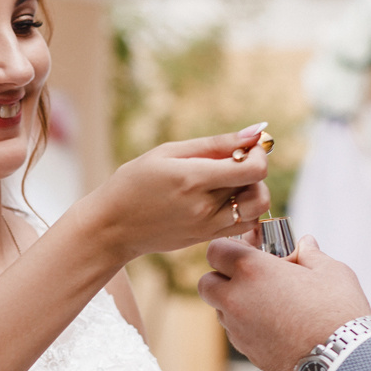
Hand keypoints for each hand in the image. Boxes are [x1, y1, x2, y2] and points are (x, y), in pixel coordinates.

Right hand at [75, 127, 273, 263]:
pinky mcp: (205, 239)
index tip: (244, 146)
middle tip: (235, 162)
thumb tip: (255, 132)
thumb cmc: (134, 183)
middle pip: (257, 188)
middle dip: (254, 170)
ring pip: (256, 210)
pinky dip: (244, 210)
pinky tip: (224, 199)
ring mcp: (206, 227)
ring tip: (231, 183)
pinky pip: (244, 225)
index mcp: (193, 179)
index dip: (258, 154)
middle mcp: (204, 207)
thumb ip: (214, 143)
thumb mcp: (167, 152)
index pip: (254, 170)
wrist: (111, 227)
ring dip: (253, 192)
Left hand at [198, 235, 370, 370]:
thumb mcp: (331, 272)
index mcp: (252, 270)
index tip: (246, 249)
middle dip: (221, 276)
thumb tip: (305, 243)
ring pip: (218, 309)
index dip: (228, 247)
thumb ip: (311, 254)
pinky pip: (234, 331)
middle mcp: (235, 299)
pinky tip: (273, 323)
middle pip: (206, 282)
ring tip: (266, 300)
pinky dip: (244, 324)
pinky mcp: (245, 351)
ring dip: (232, 301)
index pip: (215, 250)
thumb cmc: (338, 312)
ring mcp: (237, 328)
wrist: (340, 362)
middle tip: (250, 275)